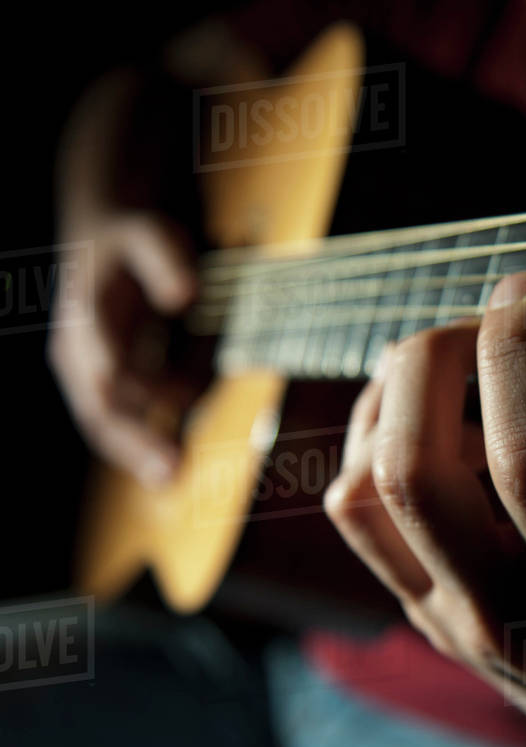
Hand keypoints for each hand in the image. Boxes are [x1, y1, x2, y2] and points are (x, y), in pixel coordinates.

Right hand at [48, 210, 195, 484]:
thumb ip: (166, 261)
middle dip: (133, 445)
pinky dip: (144, 432)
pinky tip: (174, 451)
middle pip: (100, 410)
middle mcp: (80, 351)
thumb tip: (184, 296)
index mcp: (85, 320)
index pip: (106, 374)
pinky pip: (121, 412)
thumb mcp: (150, 233)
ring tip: (170, 476)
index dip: (134, 404)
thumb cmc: (129, 234)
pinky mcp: (107, 373)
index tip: (160, 429)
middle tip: (169, 476)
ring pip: (106, 420)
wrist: (104, 229)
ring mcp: (89, 366)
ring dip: (136, 449)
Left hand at [323, 272, 525, 746]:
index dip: (520, 357)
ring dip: (388, 402)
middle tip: (481, 320)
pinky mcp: (424, 619)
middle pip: (412, 471)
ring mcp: (451, 623)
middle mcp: (507, 614)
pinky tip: (429, 417)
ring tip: (447, 365)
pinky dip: (377, 444)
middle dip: (431, 361)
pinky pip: (363, 519)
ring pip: (360, 494)